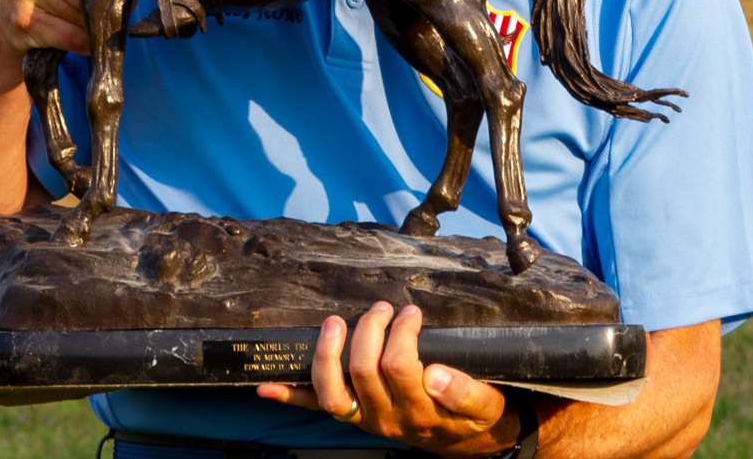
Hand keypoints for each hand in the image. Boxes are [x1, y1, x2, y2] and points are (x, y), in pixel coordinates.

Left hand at [257, 303, 518, 456]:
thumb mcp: (485, 405)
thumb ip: (464, 392)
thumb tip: (435, 373)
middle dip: (370, 330)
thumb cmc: (475, 416)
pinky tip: (267, 387)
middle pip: (363, 370)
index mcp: (421, 411)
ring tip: (336, 322)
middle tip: (384, 308)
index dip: (401, 333)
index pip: (400, 366)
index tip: (412, 313)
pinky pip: (317, 408)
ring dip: (327, 353)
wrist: (463, 443)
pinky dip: (291, 397)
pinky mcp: (351, 416)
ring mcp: (364, 419)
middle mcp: (387, 418)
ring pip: (332, 391)